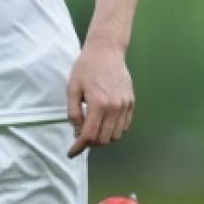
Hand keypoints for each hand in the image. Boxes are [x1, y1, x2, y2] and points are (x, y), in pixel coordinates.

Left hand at [66, 42, 134, 157]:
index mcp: (98, 104)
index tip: (71, 152)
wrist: (106, 51)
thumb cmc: (86, 68)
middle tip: (80, 135)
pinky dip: (114, 130)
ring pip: (115, 136)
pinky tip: (104, 122)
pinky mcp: (131, 103)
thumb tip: (77, 133)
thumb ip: (74, 113)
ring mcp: (125, 106)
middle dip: (90, 142)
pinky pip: (124, 126)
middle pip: (104, 140)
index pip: (89, 136)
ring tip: (92, 128)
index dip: (79, 147)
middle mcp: (115, 108)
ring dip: (103, 138)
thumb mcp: (72, 89)